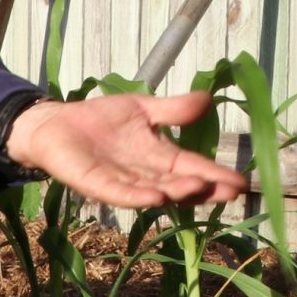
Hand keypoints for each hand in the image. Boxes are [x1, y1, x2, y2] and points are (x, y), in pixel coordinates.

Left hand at [0, 90, 248, 208]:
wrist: (55, 124)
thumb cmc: (100, 120)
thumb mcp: (143, 108)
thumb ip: (173, 109)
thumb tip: (208, 98)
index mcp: (157, 156)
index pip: (191, 166)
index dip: (214, 174)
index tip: (240, 181)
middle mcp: (144, 174)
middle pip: (178, 183)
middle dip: (204, 187)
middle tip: (231, 190)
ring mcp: (120, 181)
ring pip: (153, 189)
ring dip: (175, 191)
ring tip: (198, 188)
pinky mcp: (94, 183)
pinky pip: (118, 192)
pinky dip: (137, 196)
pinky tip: (156, 197)